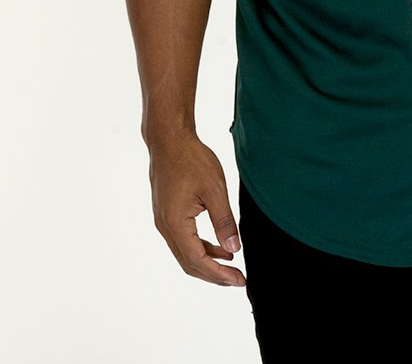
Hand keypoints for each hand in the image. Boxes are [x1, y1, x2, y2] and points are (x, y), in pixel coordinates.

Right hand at [147, 131, 246, 286]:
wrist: (169, 140)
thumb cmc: (191, 160)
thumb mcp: (214, 189)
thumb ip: (224, 221)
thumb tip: (234, 249)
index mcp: (175, 223)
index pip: (197, 260)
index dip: (218, 274)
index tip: (239, 280)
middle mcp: (165, 227)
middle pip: (189, 263)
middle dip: (214, 275)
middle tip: (238, 280)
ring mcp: (164, 221)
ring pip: (185, 253)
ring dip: (208, 262)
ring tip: (232, 266)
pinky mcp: (167, 213)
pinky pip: (184, 240)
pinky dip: (201, 247)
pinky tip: (220, 246)